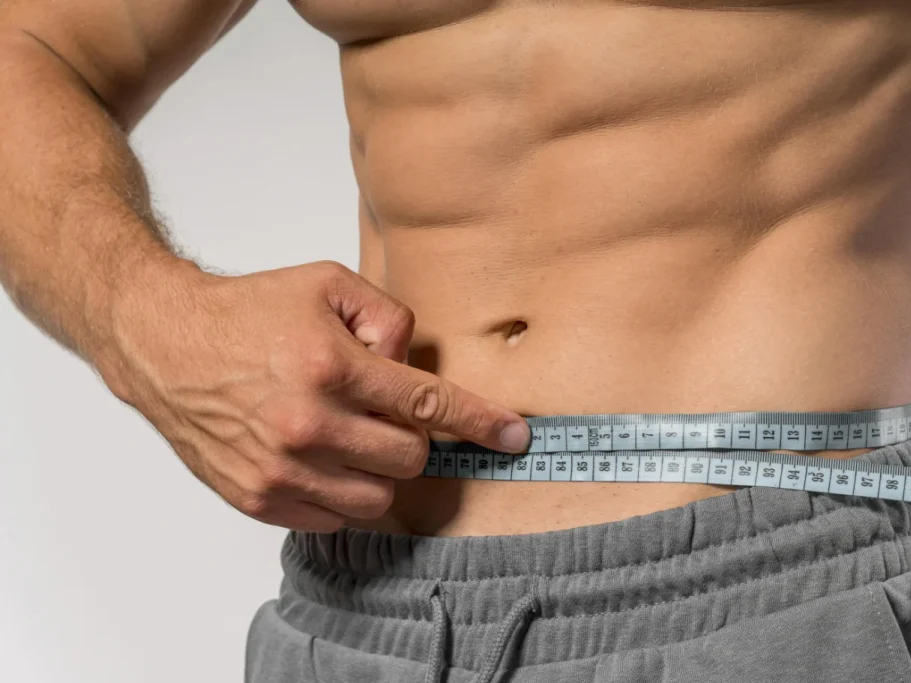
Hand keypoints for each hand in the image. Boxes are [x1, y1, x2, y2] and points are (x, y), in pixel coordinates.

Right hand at [103, 259, 530, 531]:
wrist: (165, 343)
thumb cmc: (248, 312)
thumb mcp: (325, 284)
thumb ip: (386, 316)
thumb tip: (412, 364)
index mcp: (329, 366)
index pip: (427, 404)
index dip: (479, 422)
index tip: (513, 437)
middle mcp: (306, 424)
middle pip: (409, 458)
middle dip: (411, 436)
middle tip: (382, 411)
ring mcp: (280, 469)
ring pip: (378, 496)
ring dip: (379, 468)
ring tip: (350, 434)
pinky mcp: (257, 498)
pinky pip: (335, 517)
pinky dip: (343, 491)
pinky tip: (322, 456)